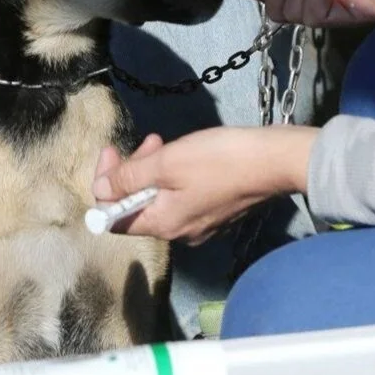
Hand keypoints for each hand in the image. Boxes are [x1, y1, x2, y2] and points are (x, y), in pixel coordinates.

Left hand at [92, 127, 315, 244]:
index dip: (105, 184)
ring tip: (167, 142)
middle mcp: (179, 233)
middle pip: (138, 205)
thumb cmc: (219, 160)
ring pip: (161, 198)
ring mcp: (201, 224)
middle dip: (134, 170)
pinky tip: (188, 154)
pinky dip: (176, 175)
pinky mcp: (217, 212)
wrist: (274, 162)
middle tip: (150, 141)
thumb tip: (100, 190)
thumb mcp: (168, 162)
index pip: (114, 218)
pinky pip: (183, 197)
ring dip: (155, 168)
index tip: (112, 151)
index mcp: (163, 225)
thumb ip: (130, 177)